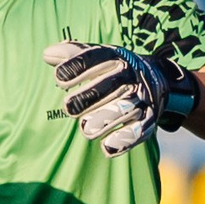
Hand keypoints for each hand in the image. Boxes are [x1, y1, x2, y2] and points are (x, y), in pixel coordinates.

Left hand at [43, 40, 199, 157]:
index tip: (59, 79)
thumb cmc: (114, 70)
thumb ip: (72, 56)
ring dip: (106, 119)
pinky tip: (107, 148)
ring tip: (86, 130)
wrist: (157, 80)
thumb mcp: (98, 57)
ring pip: (126, 108)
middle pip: (111, 84)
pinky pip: (140, 129)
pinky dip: (125, 140)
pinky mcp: (150, 119)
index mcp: (117, 57)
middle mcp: (132, 76)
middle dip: (89, 96)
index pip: (96, 58)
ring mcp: (142, 98)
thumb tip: (47, 55)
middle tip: (68, 108)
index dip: (77, 67)